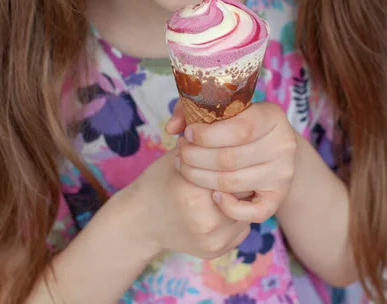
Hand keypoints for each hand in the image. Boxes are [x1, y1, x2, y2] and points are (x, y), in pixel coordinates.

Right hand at [131, 149, 250, 259]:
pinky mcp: (216, 251)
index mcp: (194, 191)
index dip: (236, 161)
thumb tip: (235, 135)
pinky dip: (235, 217)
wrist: (140, 222)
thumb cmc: (159, 182)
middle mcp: (206, 219)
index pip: (235, 170)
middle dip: (242, 180)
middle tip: (236, 171)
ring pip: (246, 211)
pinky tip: (219, 209)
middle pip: (244, 192)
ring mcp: (212, 239)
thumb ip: (206, 147)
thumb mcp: (177, 157)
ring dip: (241, 200)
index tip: (234, 155)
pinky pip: (241, 228)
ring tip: (224, 191)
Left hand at [172, 102, 297, 223]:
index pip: (239, 129)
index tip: (187, 135)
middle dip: (196, 156)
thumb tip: (172, 128)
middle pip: (230, 158)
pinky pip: (254, 212)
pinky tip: (213, 196)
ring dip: (200, 177)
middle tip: (181, 153)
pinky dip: (229, 207)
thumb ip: (192, 111)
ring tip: (185, 167)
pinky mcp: (279, 197)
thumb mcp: (220, 111)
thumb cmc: (237, 126)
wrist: (270, 149)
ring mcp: (283, 173)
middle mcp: (283, 145)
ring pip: (232, 182)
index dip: (207, 135)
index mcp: (271, 117)